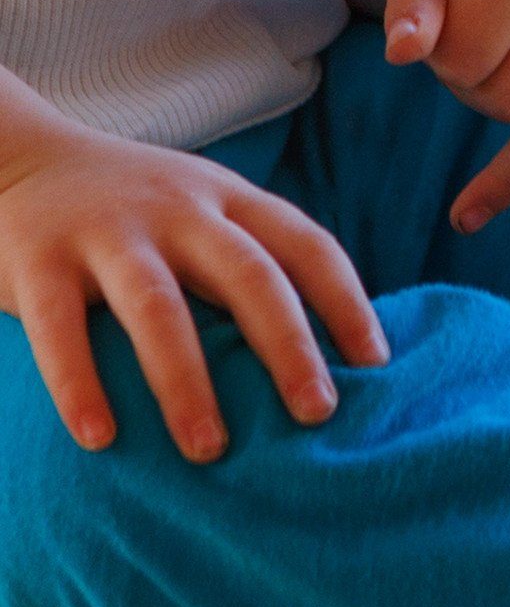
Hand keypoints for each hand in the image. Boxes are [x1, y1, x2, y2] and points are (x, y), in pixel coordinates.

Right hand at [0, 113, 387, 460]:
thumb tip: (314, 346)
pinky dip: (81, 386)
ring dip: (187, 382)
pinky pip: (61, 331)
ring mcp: (109, 232)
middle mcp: (180, 209)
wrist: (20, 157)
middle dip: (290, 345)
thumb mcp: (201, 210)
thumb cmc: (133, 206)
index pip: (306, 245)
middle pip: (249, 276)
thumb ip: (245, 260)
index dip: (346, 300)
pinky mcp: (40, 261)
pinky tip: (100, 439)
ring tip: (211, 449)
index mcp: (229, 199)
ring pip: (160, 308)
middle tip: (318, 412)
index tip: (376, 361)